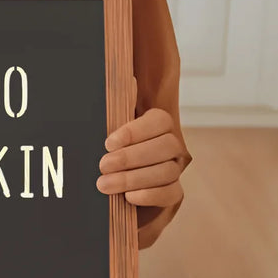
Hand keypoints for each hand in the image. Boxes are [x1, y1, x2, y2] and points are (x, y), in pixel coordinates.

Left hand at [96, 79, 184, 209]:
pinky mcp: (173, 192)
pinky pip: (170, 193)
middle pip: (165, 147)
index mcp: (158, 125)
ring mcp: (174, 169)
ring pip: (166, 172)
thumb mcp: (110, 128)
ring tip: (105, 184)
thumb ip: (120, 107)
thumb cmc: (112, 149)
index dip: (135, 132)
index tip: (108, 143)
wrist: (112, 180)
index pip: (159, 121)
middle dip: (131, 158)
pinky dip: (149, 195)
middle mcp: (172, 145)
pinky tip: (128, 197)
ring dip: (133, 179)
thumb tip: (129, 80)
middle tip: (103, 165)